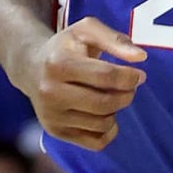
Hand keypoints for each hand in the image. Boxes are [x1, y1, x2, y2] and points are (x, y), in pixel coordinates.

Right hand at [17, 17, 146, 150]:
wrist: (31, 68)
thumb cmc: (66, 47)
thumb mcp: (87, 30)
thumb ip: (116, 39)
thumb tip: (140, 57)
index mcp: (58, 64)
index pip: (105, 77)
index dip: (130, 77)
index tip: (139, 75)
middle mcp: (50, 92)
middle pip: (105, 103)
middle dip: (127, 95)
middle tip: (129, 87)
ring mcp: (51, 115)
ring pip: (103, 124)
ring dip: (116, 110)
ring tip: (110, 96)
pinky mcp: (55, 131)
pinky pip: (96, 142)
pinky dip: (109, 130)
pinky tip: (104, 113)